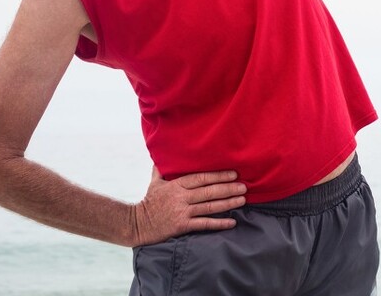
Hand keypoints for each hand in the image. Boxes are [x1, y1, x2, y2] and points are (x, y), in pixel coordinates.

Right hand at [129, 167, 247, 245]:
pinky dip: (219, 223)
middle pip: (209, 191)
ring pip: (209, 206)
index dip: (218, 175)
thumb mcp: (155, 182)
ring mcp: (182, 212)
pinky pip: (204, 224)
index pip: (201, 178)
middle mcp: (181, 197)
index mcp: (177, 185)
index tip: (233, 173)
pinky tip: (232, 222)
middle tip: (244, 186)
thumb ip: (162, 168)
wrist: (136, 224)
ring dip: (228, 203)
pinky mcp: (182, 226)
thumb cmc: (149, 201)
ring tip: (242, 200)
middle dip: (228, 188)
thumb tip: (163, 153)